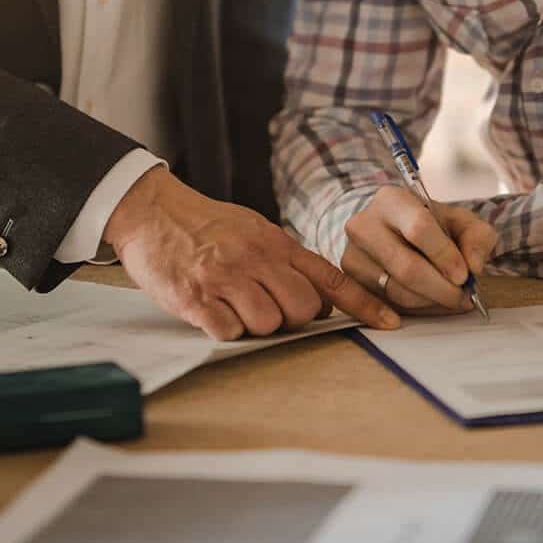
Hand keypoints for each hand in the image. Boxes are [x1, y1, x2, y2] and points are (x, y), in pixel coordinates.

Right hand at [104, 168, 399, 340]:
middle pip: (302, 309)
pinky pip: (229, 331)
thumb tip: (321, 297)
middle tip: (266, 305)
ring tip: (233, 304)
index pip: (330, 277)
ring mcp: (226, 279)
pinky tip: (212, 310)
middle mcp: (256, 259)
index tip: (390, 324)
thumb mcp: (254, 230)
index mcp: (275, 243)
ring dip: (255, 325)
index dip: (364, 303)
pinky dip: (225, 329)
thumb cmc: (207, 225)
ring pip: (268, 324)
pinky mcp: (196, 299)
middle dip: (291, 318)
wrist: (152, 211)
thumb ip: (287, 260)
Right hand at [340, 186, 496, 314]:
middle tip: (463, 297)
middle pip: (406, 267)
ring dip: (431, 303)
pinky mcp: (348, 280)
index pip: (419, 228)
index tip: (465, 275)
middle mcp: (364, 224)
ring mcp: (351, 254)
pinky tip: (419, 309)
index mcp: (392, 200)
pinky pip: (379, 304)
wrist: (390, 230)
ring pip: (396, 291)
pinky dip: (405, 311)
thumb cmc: (428, 225)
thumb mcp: (458, 220)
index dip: (444, 255)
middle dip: (441, 289)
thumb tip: (474, 266)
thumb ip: (477, 237)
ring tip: (451, 299)